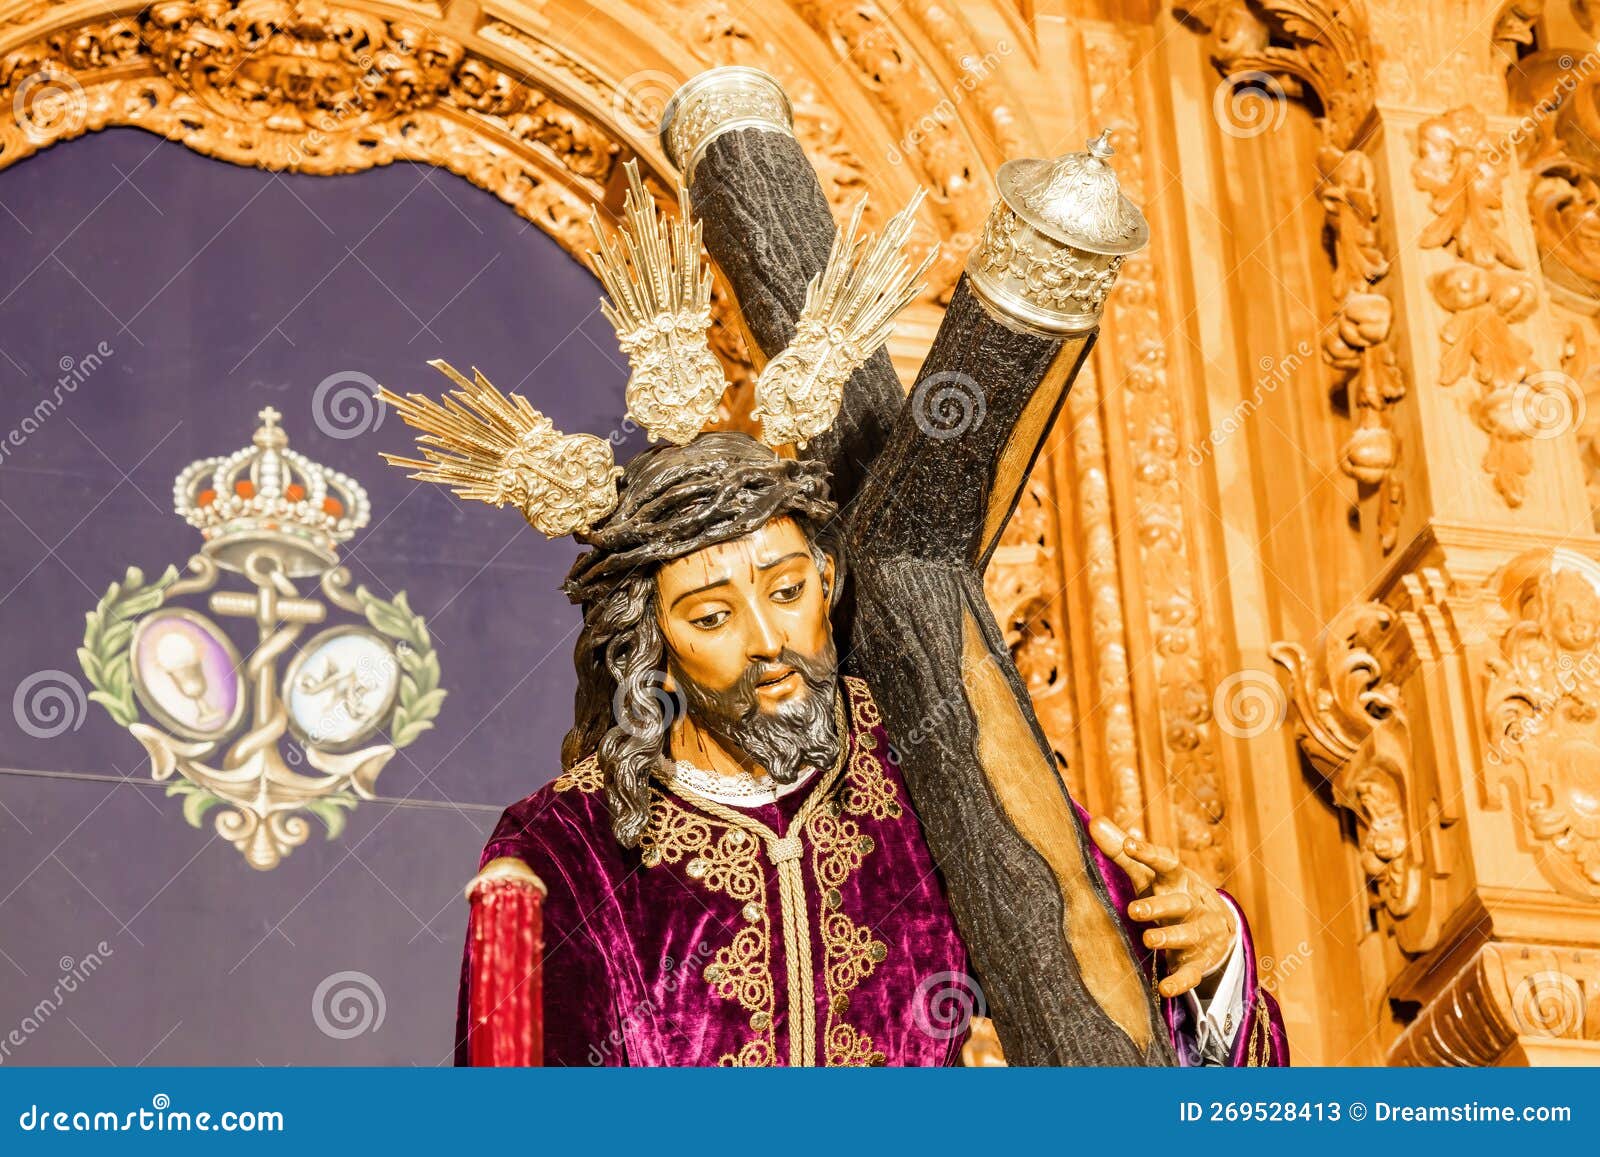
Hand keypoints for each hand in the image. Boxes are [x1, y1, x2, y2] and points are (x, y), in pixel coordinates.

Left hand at [1089, 817, 1233, 999]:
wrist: (1218, 928)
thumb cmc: (1170, 893)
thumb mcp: (1149, 875)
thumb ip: (1122, 852)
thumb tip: (1095, 821)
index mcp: (1177, 880)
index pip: (1166, 863)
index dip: (1148, 854)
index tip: (1129, 845)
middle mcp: (1191, 904)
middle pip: (1179, 902)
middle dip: (1159, 905)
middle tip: (1135, 909)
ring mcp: (1198, 934)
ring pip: (1188, 934)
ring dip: (1170, 937)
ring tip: (1149, 940)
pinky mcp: (1199, 962)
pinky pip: (1191, 973)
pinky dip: (1180, 981)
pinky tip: (1165, 989)